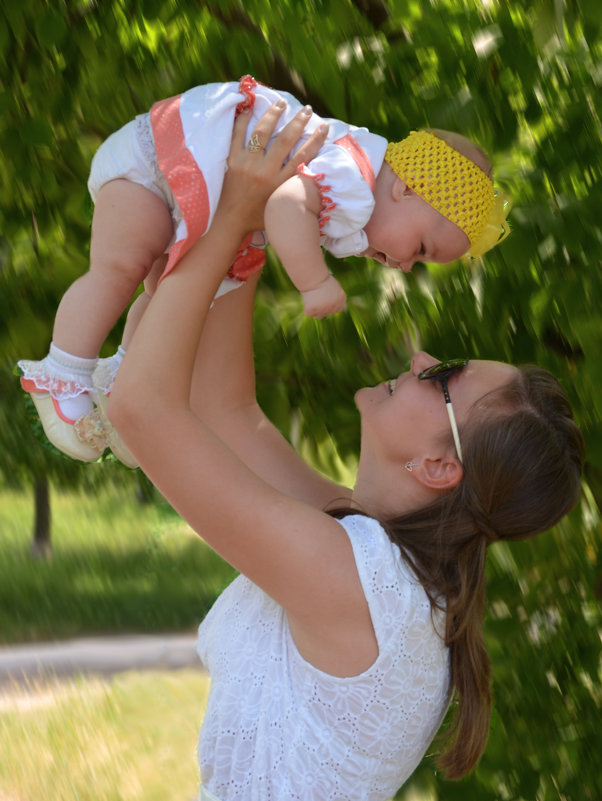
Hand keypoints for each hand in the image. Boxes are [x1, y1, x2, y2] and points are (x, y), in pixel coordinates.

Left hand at [220, 101, 328, 232]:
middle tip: (306, 109)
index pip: (302, 157)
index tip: (323, 127)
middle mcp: (265, 171)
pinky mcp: (232, 160)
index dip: (315, 140)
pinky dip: (243, 120)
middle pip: (285, 140)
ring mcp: (247, 164)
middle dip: (298, 122)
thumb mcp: (281, 205)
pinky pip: (237, 135)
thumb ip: (294, 189)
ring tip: (281, 102)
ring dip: (273, 114)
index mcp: (279, 184)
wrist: (230, 221)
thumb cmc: (259, 217)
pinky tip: (250, 108)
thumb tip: (310, 173)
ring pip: (262, 133)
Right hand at [301, 274, 346, 317]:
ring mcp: (323, 310)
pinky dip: (307, 308)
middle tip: (317, 296)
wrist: (313, 275)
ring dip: (316, 310)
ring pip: (319, 316)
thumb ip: (335, 297)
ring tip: (313, 298)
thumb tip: (331, 306)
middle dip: (322, 307)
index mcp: (341, 300)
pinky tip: (308, 300)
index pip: (337, 310)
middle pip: (328, 313)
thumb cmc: (322, 279)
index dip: (330, 305)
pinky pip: (309, 314)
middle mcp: (334, 307)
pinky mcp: (312, 310)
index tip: (324, 298)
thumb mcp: (334, 287)